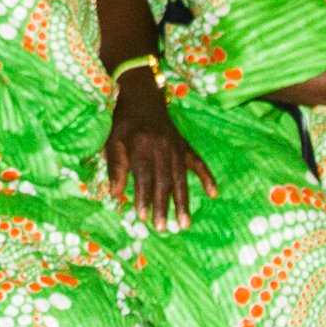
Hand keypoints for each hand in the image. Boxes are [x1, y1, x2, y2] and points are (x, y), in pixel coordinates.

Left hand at [102, 73, 216, 228]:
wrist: (141, 98)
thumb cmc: (123, 125)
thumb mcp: (111, 141)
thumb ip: (115, 167)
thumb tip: (116, 195)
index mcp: (142, 145)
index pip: (143, 176)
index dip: (143, 197)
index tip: (142, 217)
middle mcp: (162, 147)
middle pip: (163, 181)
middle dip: (163, 205)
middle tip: (162, 228)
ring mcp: (176, 147)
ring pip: (180, 178)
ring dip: (183, 201)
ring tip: (185, 224)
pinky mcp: (185, 146)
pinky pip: (198, 162)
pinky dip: (207, 177)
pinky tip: (213, 194)